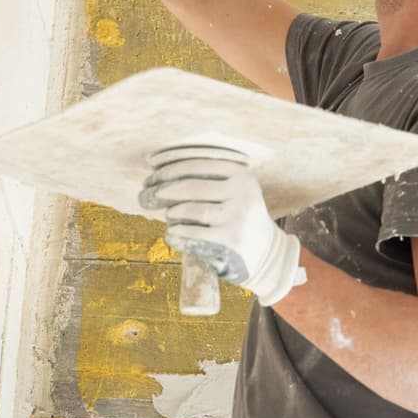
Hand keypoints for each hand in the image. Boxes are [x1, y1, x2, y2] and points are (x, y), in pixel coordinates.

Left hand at [139, 146, 301, 306]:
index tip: (152, 167)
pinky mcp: (231, 239)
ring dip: (173, 211)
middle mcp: (242, 192)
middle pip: (193, 186)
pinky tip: (171, 232)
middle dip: (166, 188)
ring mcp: (238, 216)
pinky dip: (179, 232)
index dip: (172, 166)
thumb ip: (210, 180)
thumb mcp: (236, 191)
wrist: (267, 252)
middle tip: (150, 191)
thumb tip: (165, 175)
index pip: (199, 165)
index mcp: (241, 174)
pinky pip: (196, 233)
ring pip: (193, 209)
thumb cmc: (241, 216)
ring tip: (169, 213)